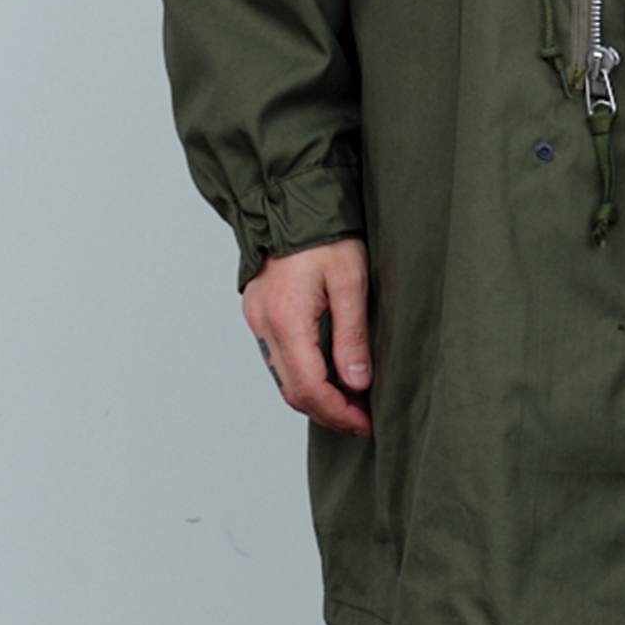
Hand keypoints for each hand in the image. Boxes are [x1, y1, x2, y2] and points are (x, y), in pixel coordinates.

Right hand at [242, 238, 372, 436]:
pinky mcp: (258, 313)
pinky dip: (302, 376)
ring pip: (283, 379)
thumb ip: (352, 334)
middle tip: (363, 421)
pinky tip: (328, 375)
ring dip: (315, 398)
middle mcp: (264, 326)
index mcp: (287, 320)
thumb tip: (358, 382)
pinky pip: (277, 359)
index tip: (366, 423)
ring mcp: (257, 320)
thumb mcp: (351, 280)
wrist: (291, 200)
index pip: (310, 388)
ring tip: (351, 403)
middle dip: (329, 413)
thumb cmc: (326, 234)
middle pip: (293, 392)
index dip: (339, 413)